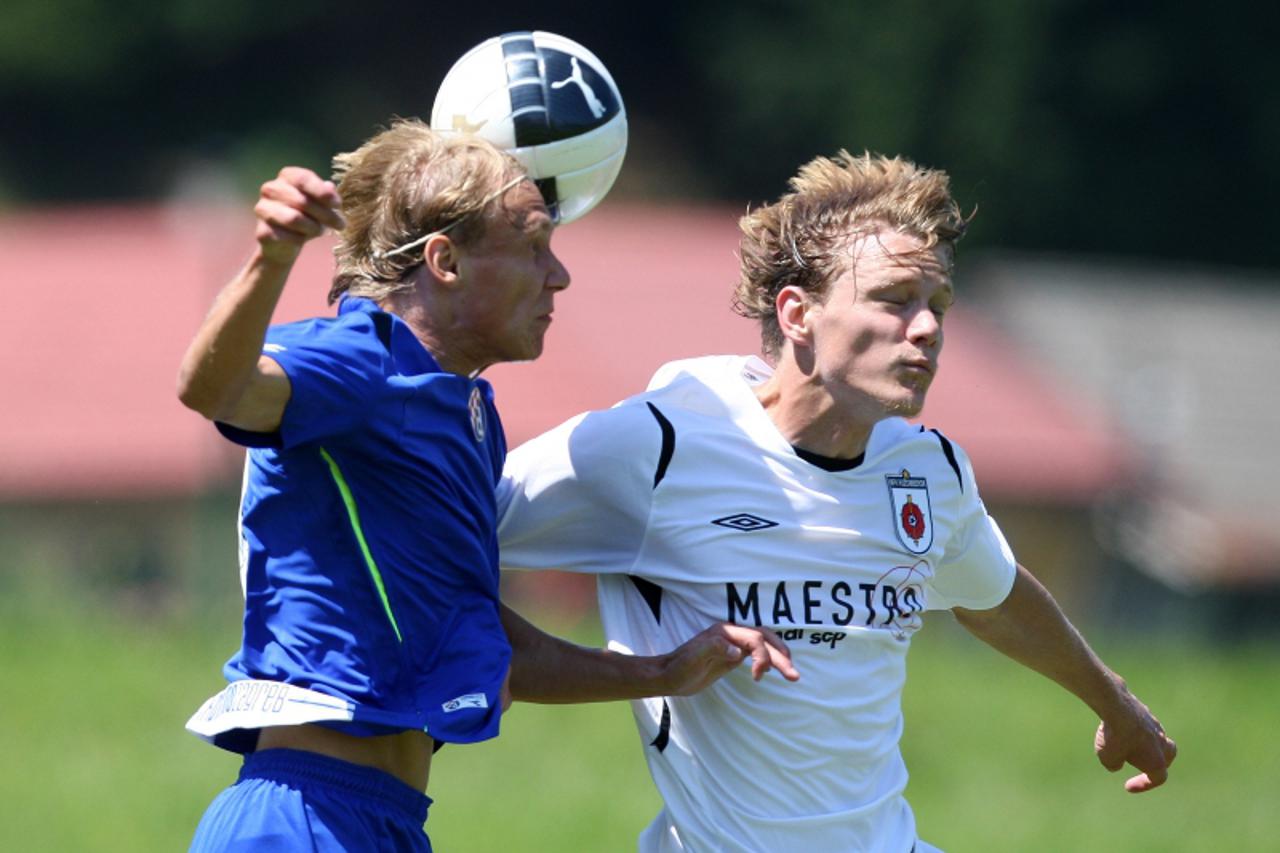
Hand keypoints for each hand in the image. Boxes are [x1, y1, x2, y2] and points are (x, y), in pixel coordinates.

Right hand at [254, 166, 345, 264]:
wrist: (284, 245)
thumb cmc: (308, 218)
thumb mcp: (321, 204)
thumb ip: (326, 195)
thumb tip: (330, 187)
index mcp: (286, 176)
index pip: (303, 179)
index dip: (322, 192)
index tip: (338, 205)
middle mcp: (271, 189)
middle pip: (302, 201)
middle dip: (326, 215)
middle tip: (340, 224)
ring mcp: (263, 209)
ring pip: (294, 219)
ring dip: (314, 227)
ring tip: (321, 231)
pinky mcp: (262, 231)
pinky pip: (288, 236)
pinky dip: (301, 240)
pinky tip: (302, 239)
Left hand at [661, 622, 800, 695]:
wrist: (669, 676)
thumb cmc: (680, 667)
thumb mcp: (694, 657)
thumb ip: (715, 648)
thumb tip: (738, 652)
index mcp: (724, 632)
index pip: (754, 639)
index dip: (762, 656)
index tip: (759, 677)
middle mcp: (731, 634)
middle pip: (764, 639)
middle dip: (781, 656)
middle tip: (795, 676)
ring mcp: (733, 644)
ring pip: (764, 644)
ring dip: (779, 657)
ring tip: (793, 674)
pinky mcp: (732, 655)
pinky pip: (756, 652)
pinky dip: (769, 659)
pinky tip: (772, 670)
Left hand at [1094, 694, 1176, 792]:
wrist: (1116, 706)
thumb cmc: (1114, 737)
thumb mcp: (1108, 759)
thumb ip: (1114, 764)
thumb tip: (1116, 762)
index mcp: (1157, 761)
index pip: (1158, 778)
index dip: (1144, 784)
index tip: (1128, 786)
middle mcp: (1161, 744)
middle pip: (1168, 756)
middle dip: (1157, 762)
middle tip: (1142, 764)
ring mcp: (1156, 726)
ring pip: (1157, 738)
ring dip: (1145, 744)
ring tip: (1126, 744)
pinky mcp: (1146, 712)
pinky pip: (1145, 725)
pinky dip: (1136, 730)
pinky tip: (1119, 727)